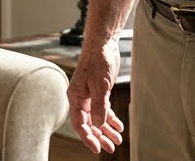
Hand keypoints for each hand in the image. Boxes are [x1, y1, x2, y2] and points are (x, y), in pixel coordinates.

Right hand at [67, 39, 125, 153]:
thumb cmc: (98, 61)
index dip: (87, 137)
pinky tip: (118, 126)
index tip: (97, 148)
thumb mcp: (100, 86)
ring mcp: (89, 96)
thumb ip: (99, 106)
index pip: (79, 123)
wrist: (103, 45)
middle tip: (110, 148)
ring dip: (106, 130)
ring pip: (97, 118)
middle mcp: (80, 98)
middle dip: (99, 136)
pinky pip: (103, 110)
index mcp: (75, 97)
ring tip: (117, 141)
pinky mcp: (98, 92)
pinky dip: (110, 119)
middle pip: (88, 123)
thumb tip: (99, 125)